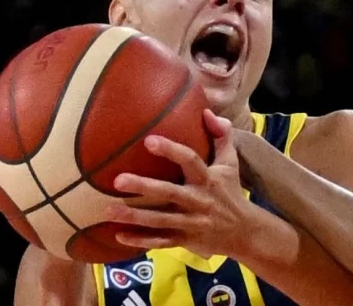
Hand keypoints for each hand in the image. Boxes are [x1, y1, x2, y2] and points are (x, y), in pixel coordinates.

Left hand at [103, 109, 259, 258]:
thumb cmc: (230, 192)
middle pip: (169, 192)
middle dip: (144, 187)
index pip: (191, 161)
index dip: (171, 150)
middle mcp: (199, 201)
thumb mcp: (230, 164)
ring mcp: (191, 223)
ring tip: (108, 210)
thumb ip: (220, 136)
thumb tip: (206, 111)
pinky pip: (160, 242)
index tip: (148, 140)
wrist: (244, 232)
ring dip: (134, 217)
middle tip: (117, 180)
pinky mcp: (184, 240)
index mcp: (208, 179)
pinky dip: (140, 240)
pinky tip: (118, 235)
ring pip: (160, 220)